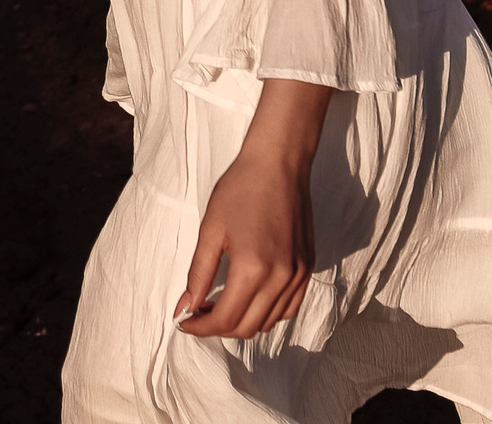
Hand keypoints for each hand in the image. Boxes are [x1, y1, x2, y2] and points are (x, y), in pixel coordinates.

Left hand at [175, 140, 315, 338]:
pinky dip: (266, 314)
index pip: (226, 319)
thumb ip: (198, 274)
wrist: (278, 164)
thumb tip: (185, 307)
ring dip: (242, 323)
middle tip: (197, 313)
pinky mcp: (308, 268)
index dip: (200, 327)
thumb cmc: (240, 189)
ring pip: (269, 323)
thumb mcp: (210, 230)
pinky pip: (289, 308)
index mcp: (253, 269)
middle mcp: (281, 278)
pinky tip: (248, 299)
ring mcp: (299, 275)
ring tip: (218, 306)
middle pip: (247, 327)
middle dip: (218, 328)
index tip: (182, 321)